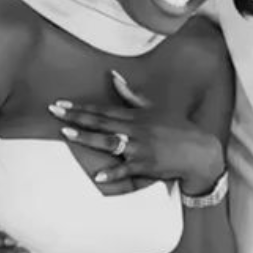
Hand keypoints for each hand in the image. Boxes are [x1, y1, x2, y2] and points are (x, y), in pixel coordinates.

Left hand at [49, 70, 223, 193]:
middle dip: (76, 117)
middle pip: (101, 122)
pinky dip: (113, 173)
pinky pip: (127, 170)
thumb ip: (130, 95)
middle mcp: (135, 130)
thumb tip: (113, 76)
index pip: (103, 110)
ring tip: (67, 133)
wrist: (198, 150)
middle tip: (54, 112)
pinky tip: (98, 176)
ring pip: (109, 142)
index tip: (61, 103)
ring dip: (88, 137)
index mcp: (136, 116)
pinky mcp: (146, 165)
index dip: (81, 107)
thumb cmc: (176, 128)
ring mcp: (140, 148)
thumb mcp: (154, 108)